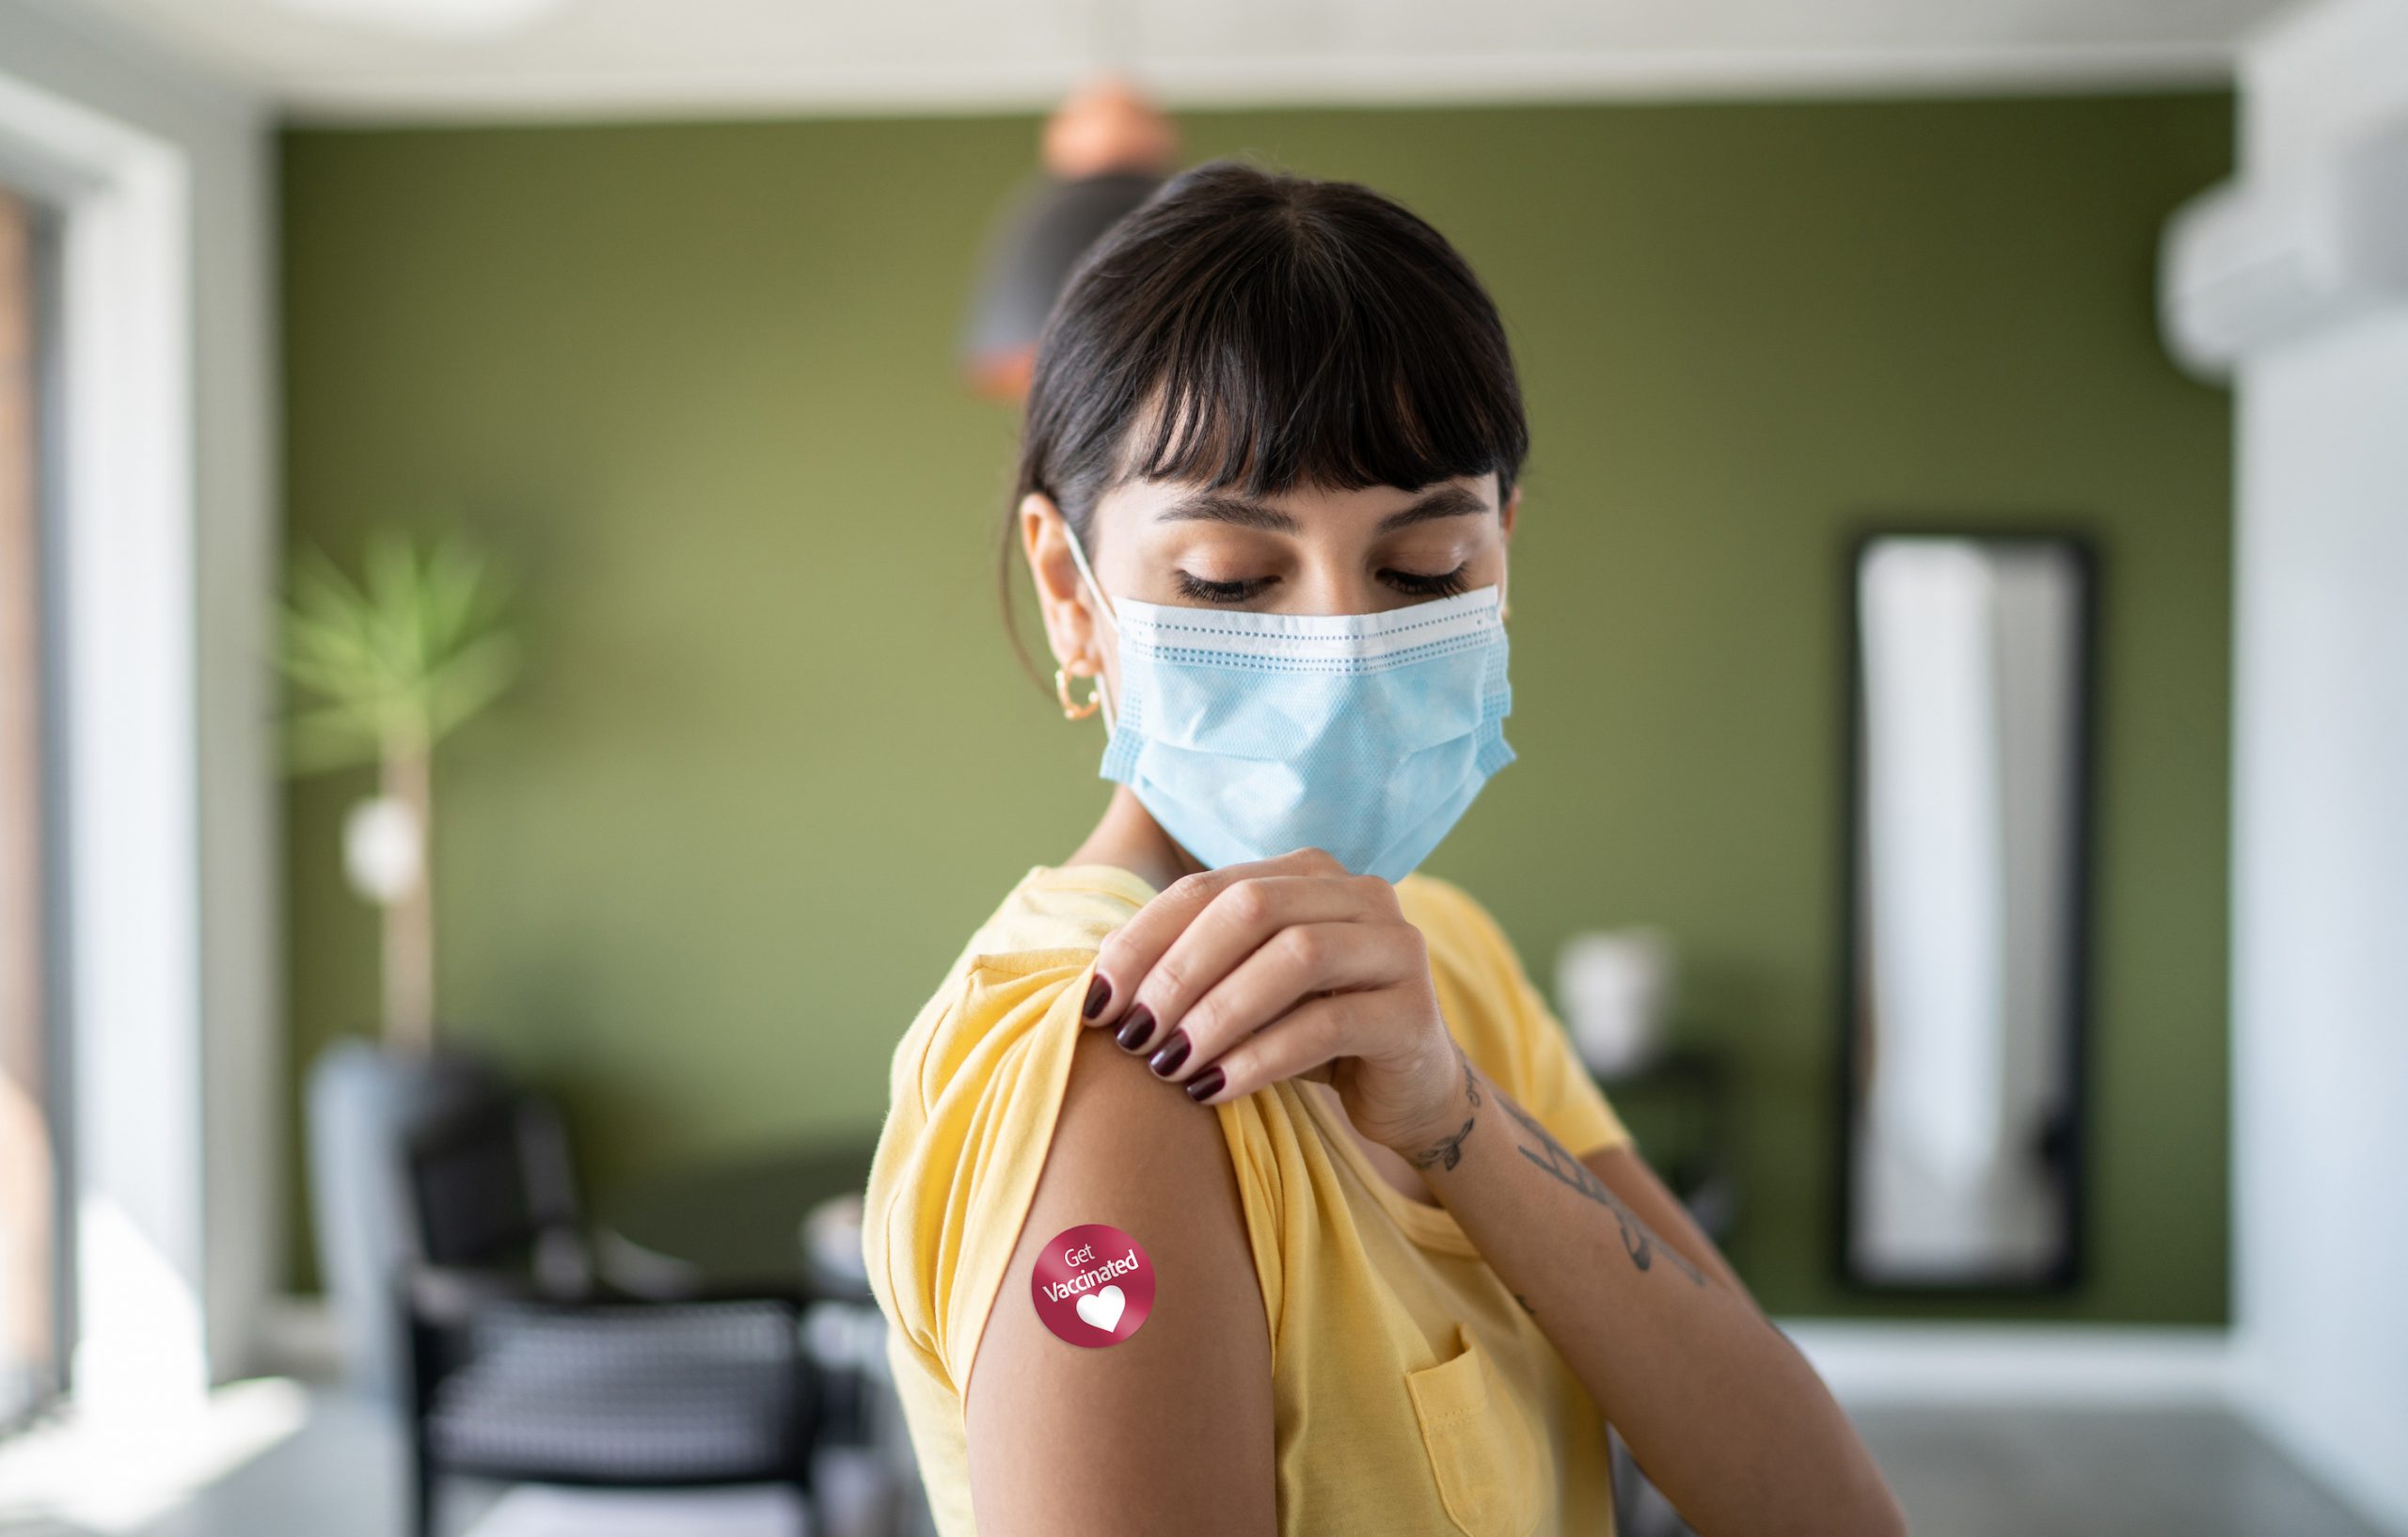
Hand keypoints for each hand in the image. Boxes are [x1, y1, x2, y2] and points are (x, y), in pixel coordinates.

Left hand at [1080, 848, 1469, 1154]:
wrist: (1408, 1094)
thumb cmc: (1310, 1037)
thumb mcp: (1247, 992)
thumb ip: (1193, 967)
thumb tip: (1097, 980)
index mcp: (1309, 873)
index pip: (1208, 888)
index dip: (1144, 939)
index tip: (1096, 1000)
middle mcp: (1360, 893)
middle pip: (1250, 909)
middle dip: (1177, 972)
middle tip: (1131, 1033)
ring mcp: (1395, 946)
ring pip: (1293, 957)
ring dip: (1216, 1013)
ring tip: (1167, 1064)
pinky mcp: (1413, 1011)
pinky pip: (1326, 1025)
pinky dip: (1260, 1057)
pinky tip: (1214, 1090)